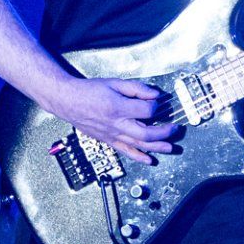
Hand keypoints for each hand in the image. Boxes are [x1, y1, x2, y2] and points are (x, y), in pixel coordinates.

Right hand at [44, 76, 178, 166]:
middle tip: (175, 128)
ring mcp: (112, 134)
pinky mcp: (108, 140)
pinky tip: (150, 160)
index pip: (147, 111)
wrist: (68, 101)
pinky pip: (126, 151)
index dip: (157, 106)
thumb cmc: (89, 91)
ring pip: (139, 145)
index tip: (159, 102)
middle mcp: (116, 124)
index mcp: (118, 107)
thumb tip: (155, 95)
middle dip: (164, 132)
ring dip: (157, 148)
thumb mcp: (114, 83)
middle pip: (147, 134)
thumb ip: (137, 88)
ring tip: (171, 148)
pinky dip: (139, 157)